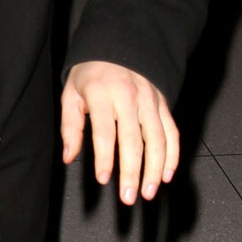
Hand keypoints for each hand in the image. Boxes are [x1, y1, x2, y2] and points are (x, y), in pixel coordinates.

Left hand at [60, 60, 179, 204]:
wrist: (119, 45)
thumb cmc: (90, 75)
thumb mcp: (71, 94)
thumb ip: (70, 126)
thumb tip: (69, 157)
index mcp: (102, 93)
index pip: (104, 131)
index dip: (104, 157)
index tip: (103, 179)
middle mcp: (129, 97)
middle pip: (133, 140)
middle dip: (132, 172)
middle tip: (128, 197)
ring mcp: (150, 100)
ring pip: (157, 139)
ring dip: (155, 169)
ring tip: (149, 192)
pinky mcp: (164, 104)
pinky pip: (172, 132)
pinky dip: (173, 155)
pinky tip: (167, 175)